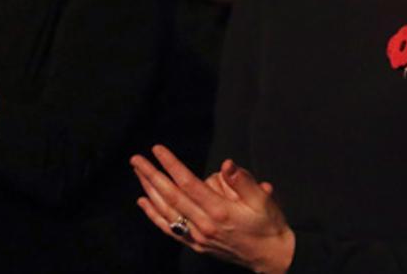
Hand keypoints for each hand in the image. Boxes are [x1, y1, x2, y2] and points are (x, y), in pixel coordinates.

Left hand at [131, 145, 295, 273]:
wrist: (270, 255)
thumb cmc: (268, 224)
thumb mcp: (263, 200)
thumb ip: (243, 181)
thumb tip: (226, 164)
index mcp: (220, 211)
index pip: (189, 183)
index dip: (171, 165)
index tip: (158, 149)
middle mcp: (204, 225)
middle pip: (171, 196)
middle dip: (152, 175)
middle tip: (136, 159)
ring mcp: (198, 236)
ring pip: (166, 211)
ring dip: (149, 190)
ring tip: (138, 172)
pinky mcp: (196, 244)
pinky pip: (169, 228)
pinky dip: (153, 215)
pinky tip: (143, 202)